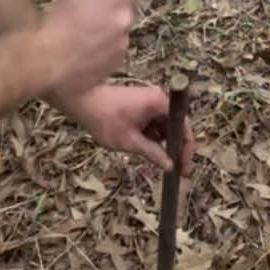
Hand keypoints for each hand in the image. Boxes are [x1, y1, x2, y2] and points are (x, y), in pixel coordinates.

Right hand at [38, 0, 145, 97]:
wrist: (46, 60)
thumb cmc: (58, 20)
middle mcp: (125, 22)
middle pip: (126, 13)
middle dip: (114, 14)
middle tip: (91, 18)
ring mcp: (122, 46)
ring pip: (119, 36)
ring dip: (107, 36)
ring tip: (81, 41)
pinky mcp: (115, 67)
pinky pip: (112, 56)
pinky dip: (102, 55)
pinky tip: (83, 58)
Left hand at [53, 82, 195, 174]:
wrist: (83, 99)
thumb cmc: (107, 119)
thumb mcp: (130, 141)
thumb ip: (153, 153)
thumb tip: (170, 166)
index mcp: (160, 103)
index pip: (184, 126)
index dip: (187, 149)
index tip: (185, 169)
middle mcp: (159, 99)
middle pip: (175, 126)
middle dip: (175, 148)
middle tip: (175, 171)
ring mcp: (149, 101)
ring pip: (163, 126)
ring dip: (163, 144)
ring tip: (162, 165)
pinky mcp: (140, 105)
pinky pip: (153, 122)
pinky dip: (152, 137)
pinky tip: (148, 152)